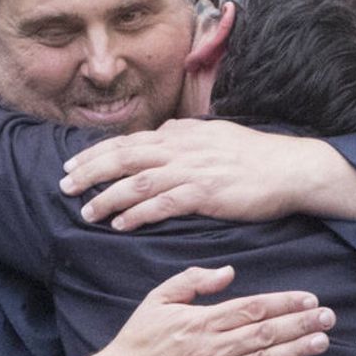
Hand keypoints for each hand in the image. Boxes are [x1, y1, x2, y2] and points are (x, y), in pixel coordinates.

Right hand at [57, 265, 333, 355]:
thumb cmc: (137, 343)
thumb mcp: (156, 301)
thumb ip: (191, 281)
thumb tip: (228, 272)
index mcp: (197, 323)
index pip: (250, 309)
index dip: (283, 303)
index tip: (308, 298)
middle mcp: (209, 351)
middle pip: (264, 335)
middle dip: (299, 324)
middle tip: (328, 316)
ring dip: (297, 350)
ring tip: (322, 340)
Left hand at [60, 119, 355, 230]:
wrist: (291, 168)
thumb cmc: (256, 155)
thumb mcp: (217, 134)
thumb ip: (187, 134)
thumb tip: (163, 131)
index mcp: (183, 134)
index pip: (129, 141)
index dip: (97, 154)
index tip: (72, 166)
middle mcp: (183, 148)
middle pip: (124, 157)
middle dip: (90, 172)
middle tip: (64, 186)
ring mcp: (193, 170)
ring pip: (138, 181)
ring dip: (107, 197)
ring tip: (86, 212)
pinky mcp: (206, 193)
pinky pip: (163, 204)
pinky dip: (138, 213)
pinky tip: (121, 223)